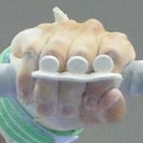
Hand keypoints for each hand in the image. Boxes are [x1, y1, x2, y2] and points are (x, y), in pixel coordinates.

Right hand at [10, 8, 135, 128]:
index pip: (113, 53)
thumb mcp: (99, 112)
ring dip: (48, 87)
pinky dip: (28, 79)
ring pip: (53, 53)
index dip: (101, 80)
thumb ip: (112, 110)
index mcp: (115, 46)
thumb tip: (113, 96)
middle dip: (71, 88)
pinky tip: (29, 97)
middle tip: (66, 111)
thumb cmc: (81, 100)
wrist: (49, 96)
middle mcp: (91, 32)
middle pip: (81, 54)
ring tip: (46, 109)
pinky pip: (31, 53)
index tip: (90, 104)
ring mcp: (62, 30)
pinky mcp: (35, 35)